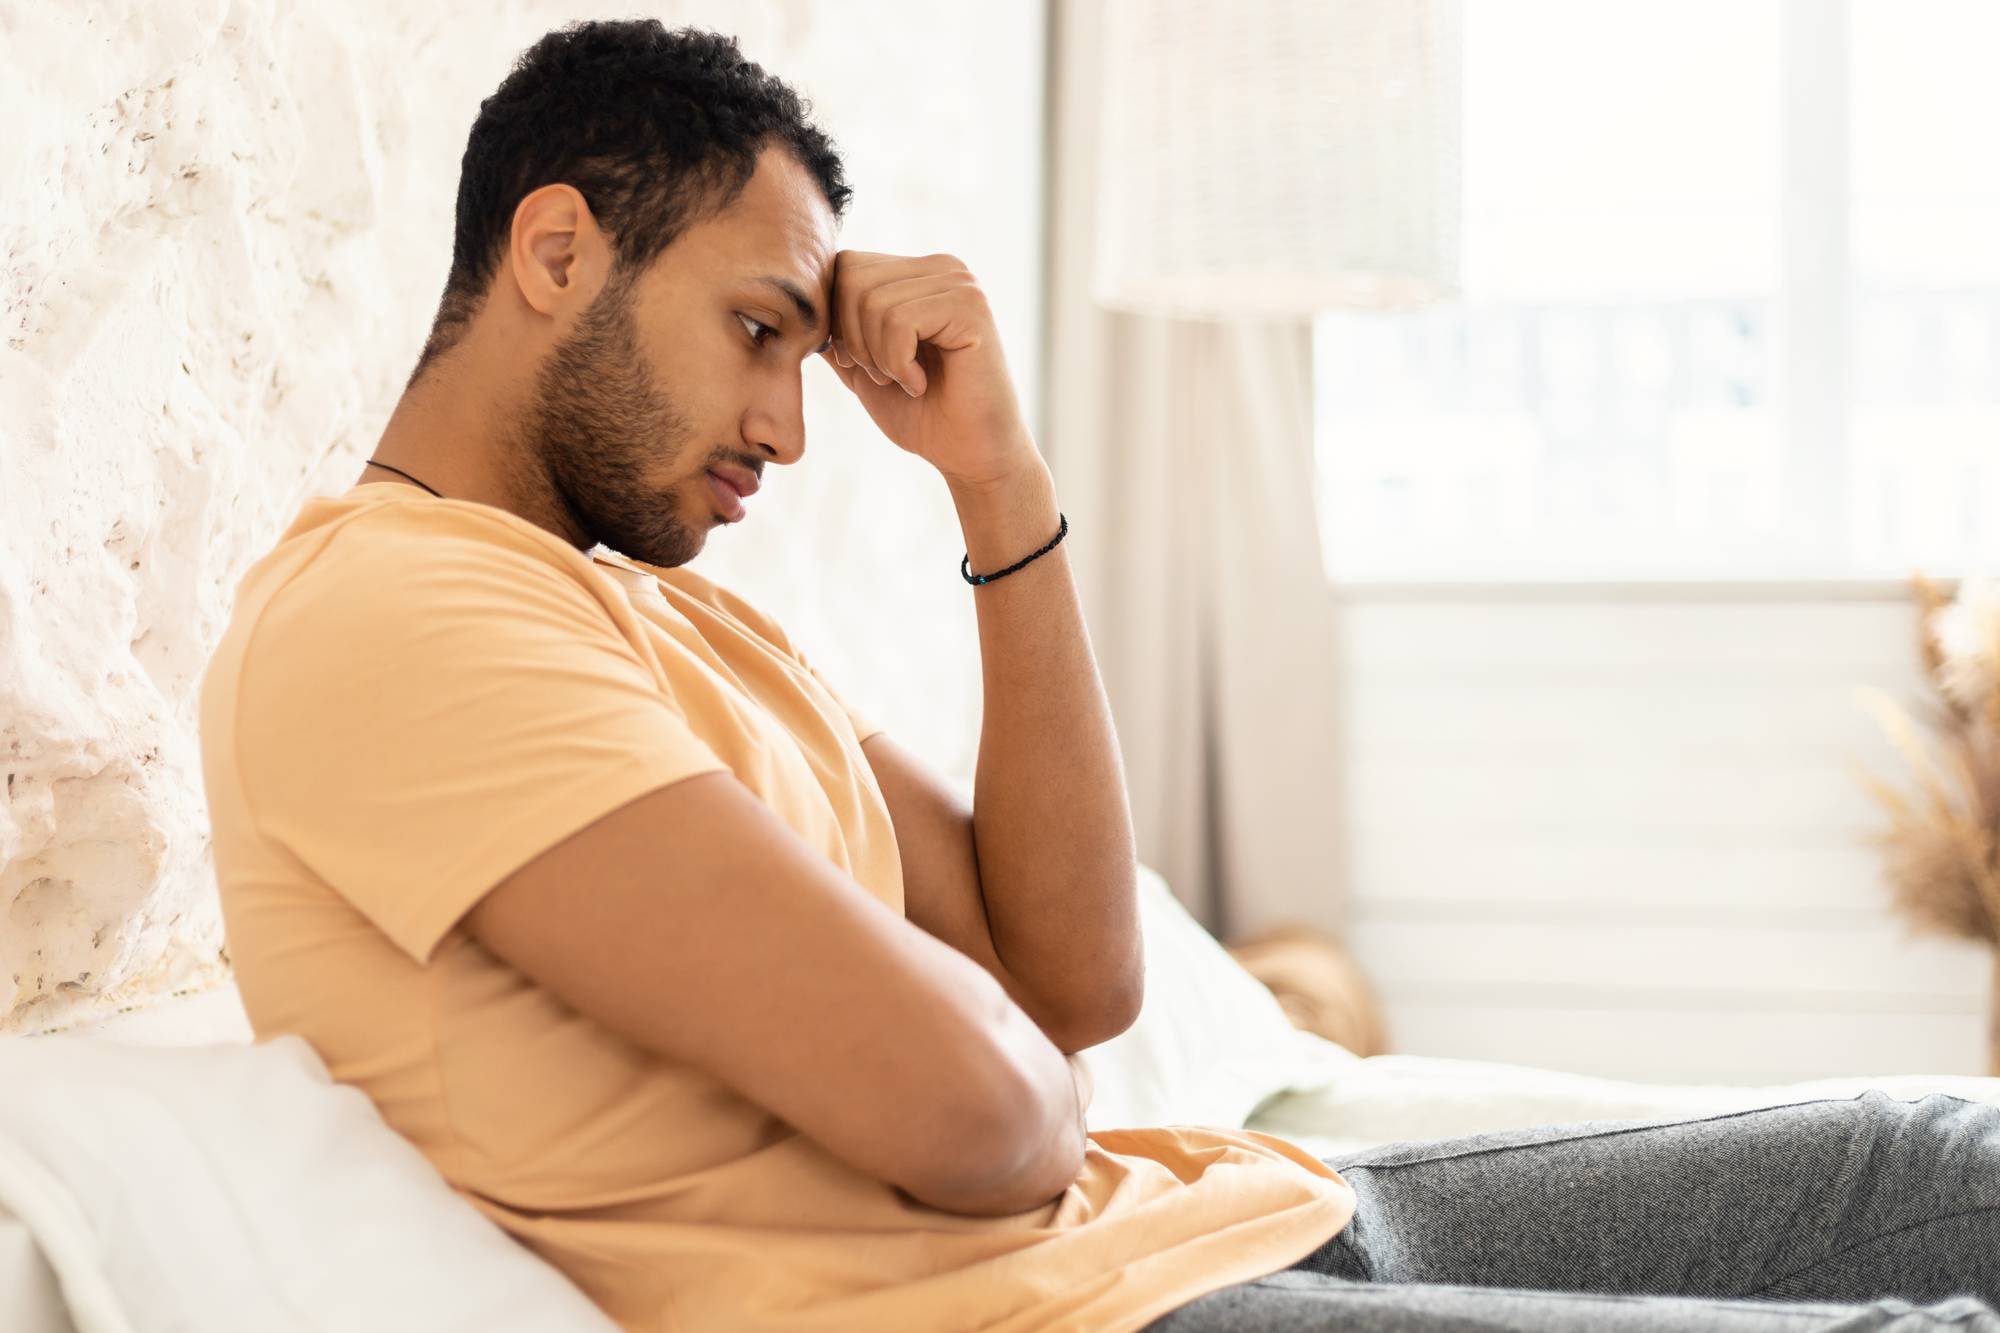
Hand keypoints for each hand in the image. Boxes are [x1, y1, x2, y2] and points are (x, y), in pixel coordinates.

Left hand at [822, 251, 1037, 491]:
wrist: (970, 456)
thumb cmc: (923, 415)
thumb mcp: (864, 368)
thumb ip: (837, 334)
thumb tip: (795, 308)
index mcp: (918, 274)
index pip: (846, 265)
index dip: (838, 321)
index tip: (866, 365)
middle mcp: (942, 267)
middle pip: (852, 276)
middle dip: (854, 339)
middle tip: (885, 376)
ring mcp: (960, 283)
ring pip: (872, 301)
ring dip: (879, 357)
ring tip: (906, 381)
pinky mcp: (970, 306)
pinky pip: (899, 320)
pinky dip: (899, 363)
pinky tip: (922, 383)